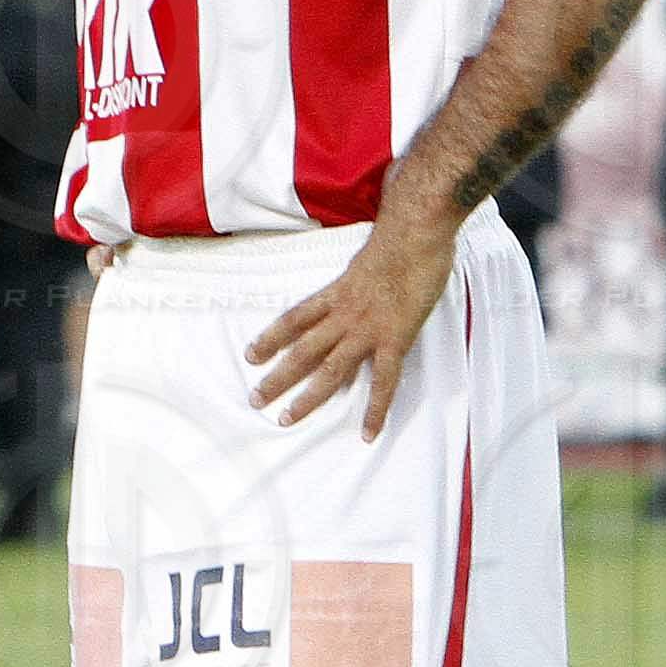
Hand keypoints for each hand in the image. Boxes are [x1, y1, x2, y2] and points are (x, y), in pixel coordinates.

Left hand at [245, 215, 455, 438]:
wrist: (414, 234)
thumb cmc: (395, 243)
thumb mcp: (361, 264)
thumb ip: (353, 284)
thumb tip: (352, 290)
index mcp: (334, 295)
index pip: (293, 320)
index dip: (270, 339)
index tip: (251, 356)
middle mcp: (342, 315)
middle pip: (301, 351)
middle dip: (277, 377)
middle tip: (256, 399)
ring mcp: (366, 329)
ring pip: (329, 371)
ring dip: (307, 398)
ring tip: (287, 419)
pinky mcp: (394, 339)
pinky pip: (383, 381)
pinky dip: (375, 409)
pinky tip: (367, 432)